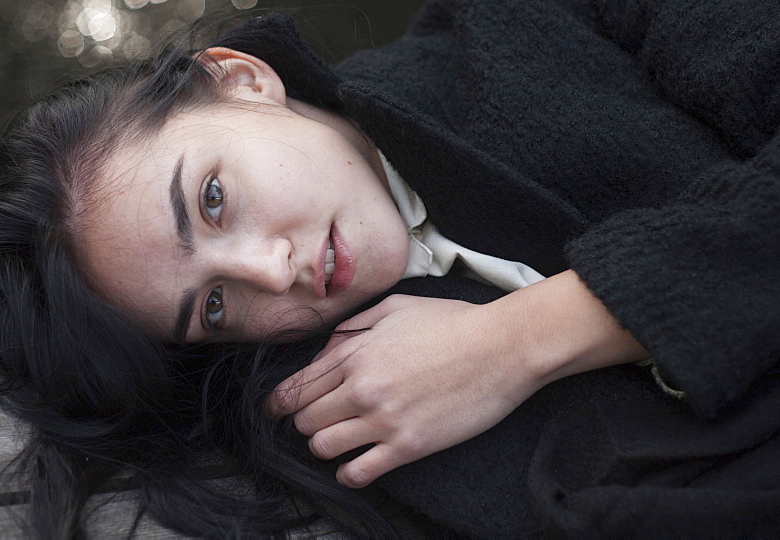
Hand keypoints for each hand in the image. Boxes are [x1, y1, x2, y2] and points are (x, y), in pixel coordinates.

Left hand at [266, 293, 545, 487]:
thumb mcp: (395, 306)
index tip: (278, 410)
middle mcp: (362, 388)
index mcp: (355, 353)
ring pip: (323, 447)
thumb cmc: (452, 322)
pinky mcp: (408, 446)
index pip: (297, 387)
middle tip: (319, 422)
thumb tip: (325, 351)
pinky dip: (349, 474)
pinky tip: (356, 465)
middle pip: (305, 419)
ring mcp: (384, 419)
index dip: (280, 402)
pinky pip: (358, 473)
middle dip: (306, 422)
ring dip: (325, 447)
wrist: (501, 347)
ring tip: (340, 442)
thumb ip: (353, 328)